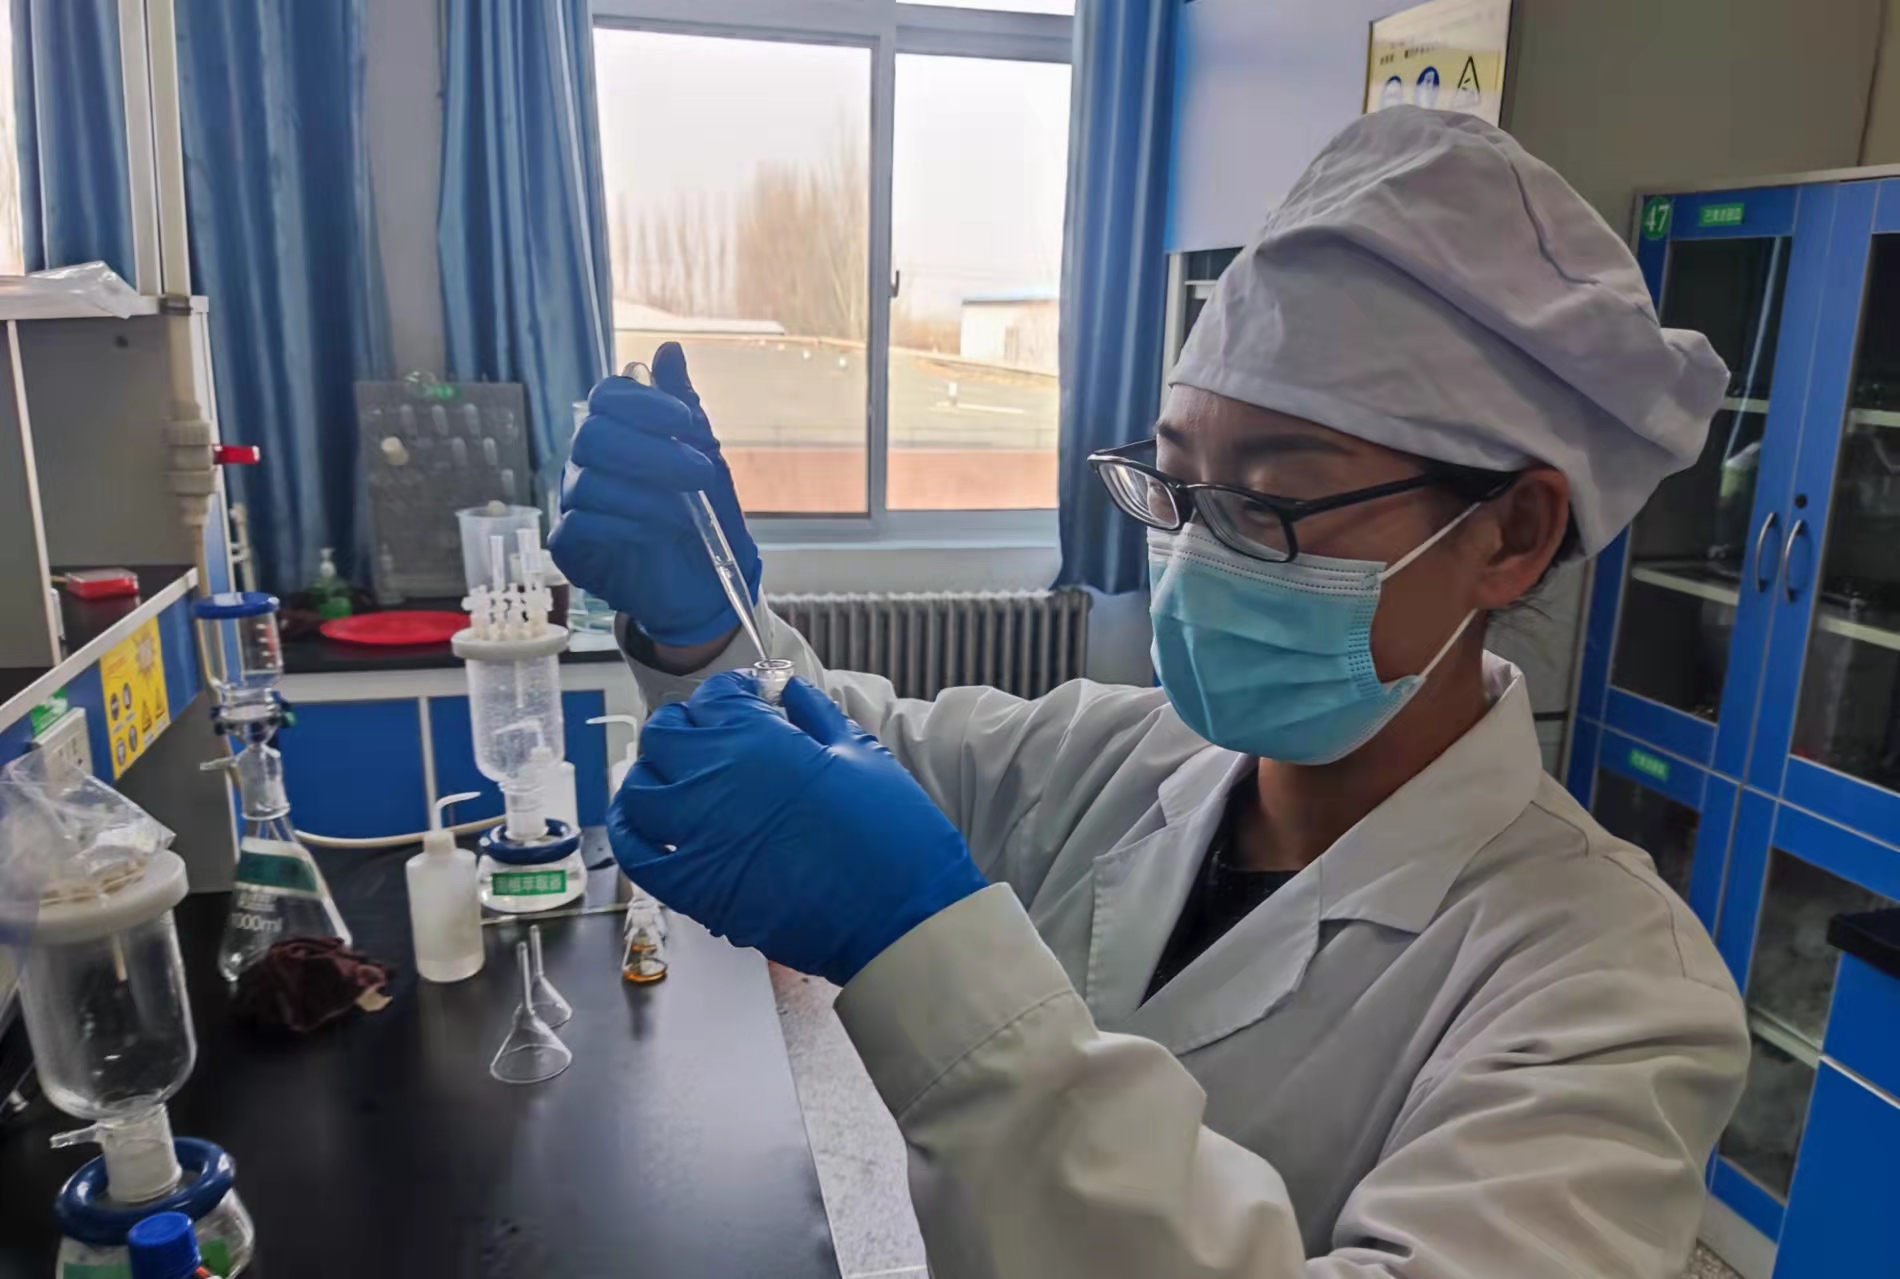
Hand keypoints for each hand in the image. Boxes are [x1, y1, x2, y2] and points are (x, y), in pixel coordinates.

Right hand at [548, 343, 761, 647]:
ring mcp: (576, 504)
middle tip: (698, 475)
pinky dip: (625, 525)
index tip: (685, 421)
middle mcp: (589, 464)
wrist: (706, 587)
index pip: (608, 397)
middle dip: (651, 453)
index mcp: (619, 437)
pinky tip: (654, 534)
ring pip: (590, 482)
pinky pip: (581, 523)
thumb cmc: (704, 521)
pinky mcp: (571, 547)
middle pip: (593, 436)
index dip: (644, 403)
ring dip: (647, 496)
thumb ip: (685, 409)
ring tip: (686, 516)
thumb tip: (669, 350)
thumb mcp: (705, 461)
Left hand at [608, 672, 987, 985]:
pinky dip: (632, 831)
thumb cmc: (892, 835)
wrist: (899, 917)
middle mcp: (714, 780)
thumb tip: (784, 690)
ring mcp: (696, 836)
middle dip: (687, 726)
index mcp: (757, 740)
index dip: (731, 694)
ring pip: (640, 788)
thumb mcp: (861, 752)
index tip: (747, 701)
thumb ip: (814, 713)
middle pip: (666, 735)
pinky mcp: (693, 889)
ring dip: (653, 773)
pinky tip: (643, 821)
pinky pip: (636, 853)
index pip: (715, 696)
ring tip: (676, 775)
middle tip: (713, 735)